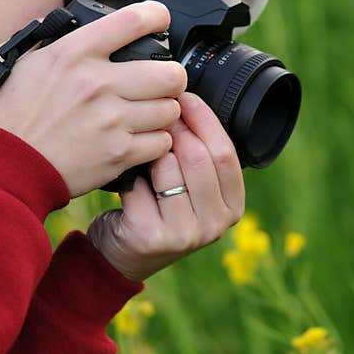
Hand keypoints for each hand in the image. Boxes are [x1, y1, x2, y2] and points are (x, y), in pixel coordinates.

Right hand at [0, 1, 187, 197]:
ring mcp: (111, 120)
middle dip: (173, 77)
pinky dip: (157, 142)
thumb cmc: (14, 116)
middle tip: (165, 82)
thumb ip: (54, 41)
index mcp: (74, 54)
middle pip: (170, 72)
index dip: (156, 15)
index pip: (132, 20)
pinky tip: (142, 139)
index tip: (160, 18)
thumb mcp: (25, 63)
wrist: (7, 166)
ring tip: (151, 113)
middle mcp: (97, 83)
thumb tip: (72, 23)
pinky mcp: (118, 153)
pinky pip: (162, 142)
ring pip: (171, 109)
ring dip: (165, 111)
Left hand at [86, 92, 245, 281]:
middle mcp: (216, 224)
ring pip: (168, 167)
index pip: (226, 152)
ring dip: (152, 152)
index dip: (204, 119)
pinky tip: (128, 180)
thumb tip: (187, 104)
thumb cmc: (156, 210)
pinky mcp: (152, 236)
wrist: (121, 256)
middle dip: (176, 128)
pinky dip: (130, 175)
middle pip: (200, 157)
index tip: (186, 98)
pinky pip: (140, 185)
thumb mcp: (190, 189)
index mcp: (233, 206)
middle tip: (157, 115)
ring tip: (144, 151)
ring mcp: (185, 234)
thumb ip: (200, 158)